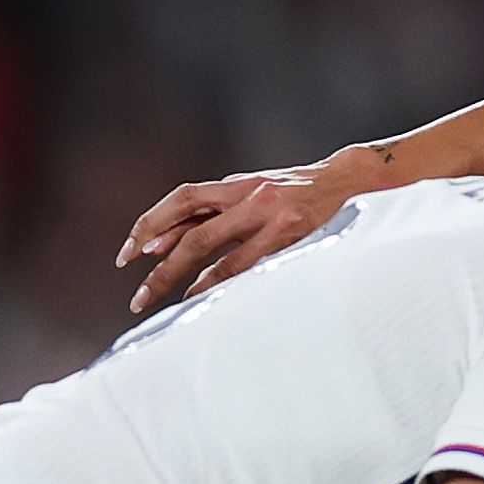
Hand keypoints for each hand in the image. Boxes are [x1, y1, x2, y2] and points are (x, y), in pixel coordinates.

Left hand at [117, 146, 384, 312]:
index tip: (128, 254)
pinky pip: (246, 265)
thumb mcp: (256, 192)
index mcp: (240, 183)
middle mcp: (252, 196)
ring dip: (182, 279)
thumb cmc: (301, 193)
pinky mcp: (292, 237)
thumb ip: (217, 213)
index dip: (151, 223)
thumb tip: (163, 243)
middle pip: (193, 231)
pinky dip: (218, 283)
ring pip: (214, 250)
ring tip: (159, 302)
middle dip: (160, 266)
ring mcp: (273, 217)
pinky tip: (201, 298)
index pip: (184, 199)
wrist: (355, 181)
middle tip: (139, 296)